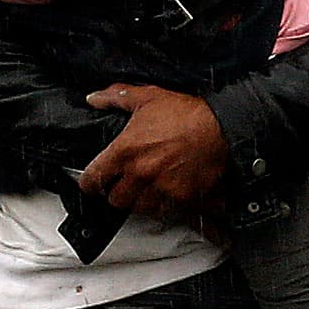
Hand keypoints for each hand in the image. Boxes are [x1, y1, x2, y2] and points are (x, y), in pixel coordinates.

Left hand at [80, 85, 228, 219]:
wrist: (220, 126)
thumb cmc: (186, 113)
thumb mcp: (147, 97)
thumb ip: (116, 97)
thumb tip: (94, 98)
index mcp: (125, 151)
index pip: (94, 178)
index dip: (89, 183)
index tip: (91, 184)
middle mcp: (140, 173)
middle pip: (116, 200)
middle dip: (116, 193)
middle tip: (121, 185)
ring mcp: (161, 188)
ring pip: (139, 208)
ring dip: (139, 201)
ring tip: (143, 191)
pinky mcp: (182, 198)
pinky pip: (166, 211)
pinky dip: (164, 206)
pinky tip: (165, 196)